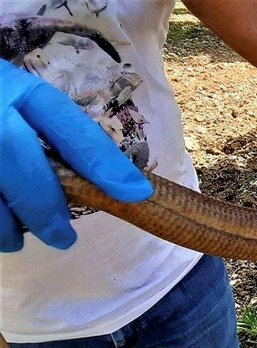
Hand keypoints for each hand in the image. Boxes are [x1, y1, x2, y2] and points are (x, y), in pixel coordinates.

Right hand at [0, 60, 151, 251]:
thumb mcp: (19, 102)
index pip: (69, 127)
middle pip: (21, 166)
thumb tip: (107, 183)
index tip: (134, 194)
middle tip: (63, 238)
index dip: (103, 163)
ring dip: (5, 227)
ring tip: (15, 239)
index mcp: (17, 90)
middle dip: (45, 209)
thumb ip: (51, 135)